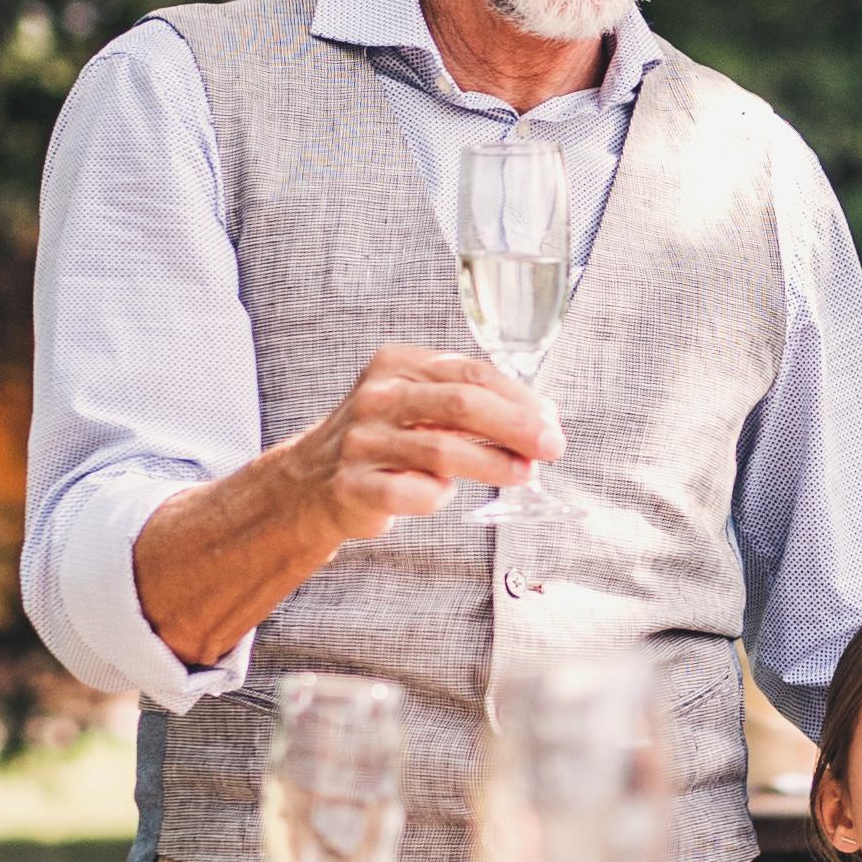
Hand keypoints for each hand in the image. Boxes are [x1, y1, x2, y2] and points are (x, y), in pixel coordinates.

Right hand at [285, 343, 561, 535]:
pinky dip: (438, 497)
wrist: (309, 482)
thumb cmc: (383, 441)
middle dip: (516, 427)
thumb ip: (471, 405)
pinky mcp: (353, 486)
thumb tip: (541, 420)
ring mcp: (361, 442)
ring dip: (493, 465)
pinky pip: (413, 493)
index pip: (471, 373)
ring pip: (442, 451)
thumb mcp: (417, 404)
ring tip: (523, 474)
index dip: (519, 399)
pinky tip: (443, 494)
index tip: (552, 421)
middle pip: (462, 405)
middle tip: (552, 447)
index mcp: (397, 364)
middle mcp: (376, 397)